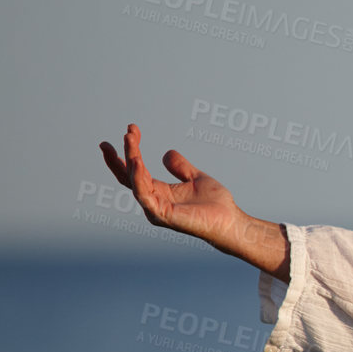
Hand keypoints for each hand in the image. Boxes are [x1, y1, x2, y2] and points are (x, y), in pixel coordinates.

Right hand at [98, 123, 289, 278]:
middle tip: (123, 133)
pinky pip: (144, 194)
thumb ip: (180, 167)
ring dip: (130, 158)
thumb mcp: (195, 177)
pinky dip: (138, 177)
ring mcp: (154, 209)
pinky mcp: (161, 214)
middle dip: (123, 154)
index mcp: (159, 192)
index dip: (128, 153)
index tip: (128, 131)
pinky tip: (137, 161)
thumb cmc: (215, 204)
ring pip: (134, 181)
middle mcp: (152, 201)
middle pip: (129, 176)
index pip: (135, 171)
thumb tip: (166, 154)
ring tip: (129, 138)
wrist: (229, 220)